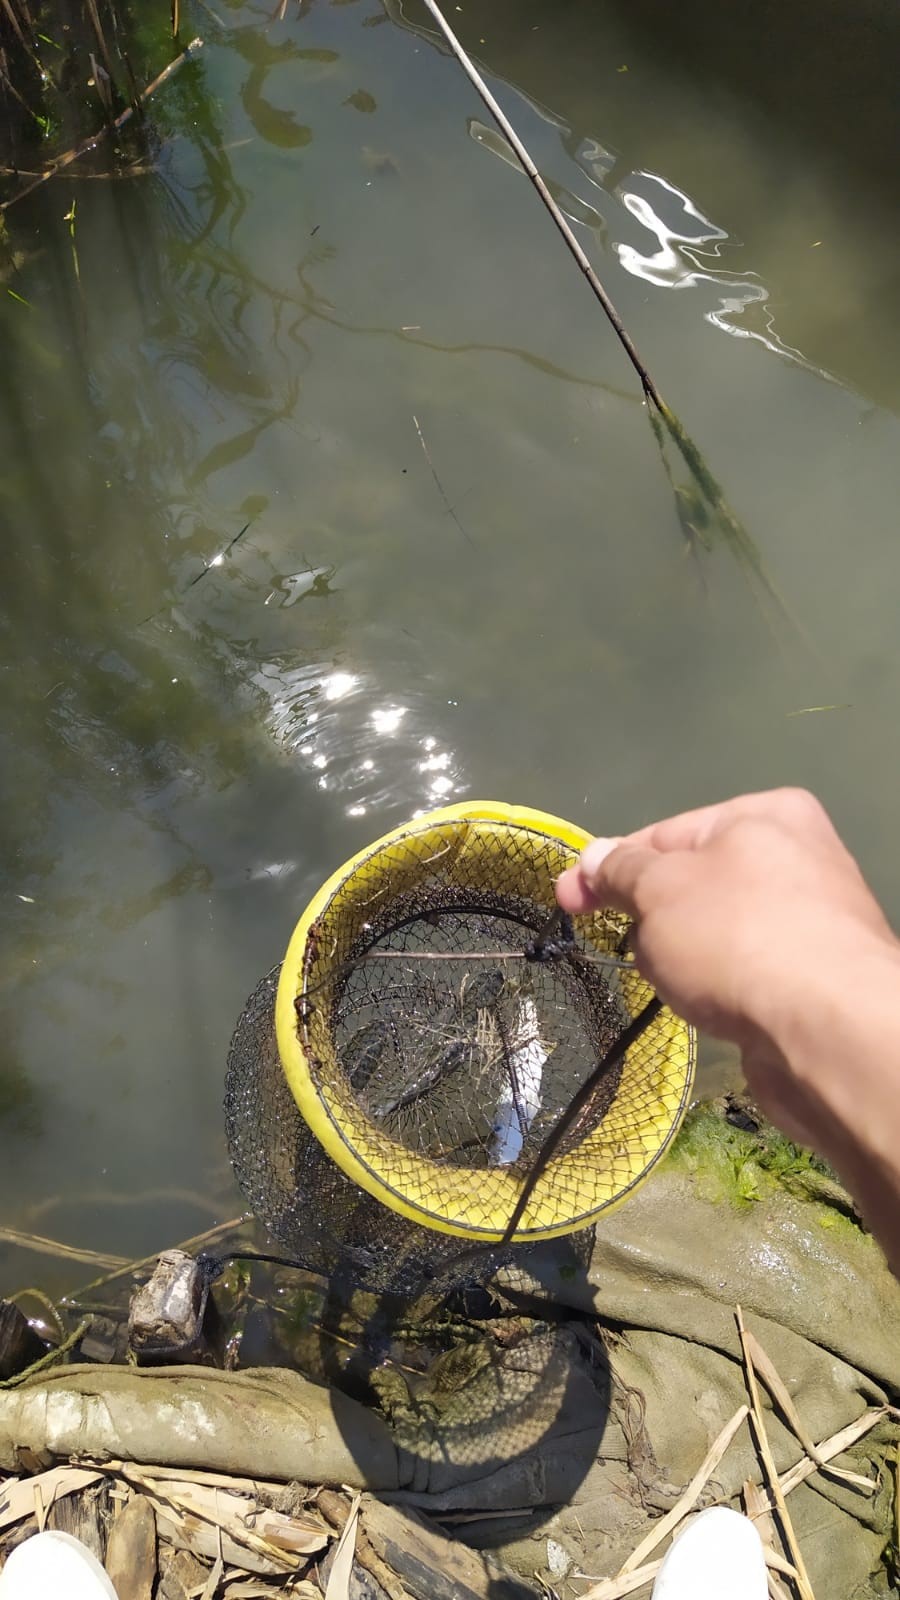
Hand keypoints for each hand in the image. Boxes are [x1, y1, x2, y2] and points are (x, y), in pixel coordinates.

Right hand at [556, 789, 897, 1149]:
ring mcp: (814, 919)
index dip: (611, 867)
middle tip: (636, 950)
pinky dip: (721, 988)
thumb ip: (621, 871)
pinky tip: (713, 1010)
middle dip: (653, 918)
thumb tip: (593, 858)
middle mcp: (799, 856)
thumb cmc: (735, 937)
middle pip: (694, 883)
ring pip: (717, 932)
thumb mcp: (658, 890)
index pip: (666, 832)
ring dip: (685, 958)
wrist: (827, 1030)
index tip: (568, 902)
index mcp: (767, 814)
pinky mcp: (818, 977)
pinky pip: (746, 972)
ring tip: (681, 986)